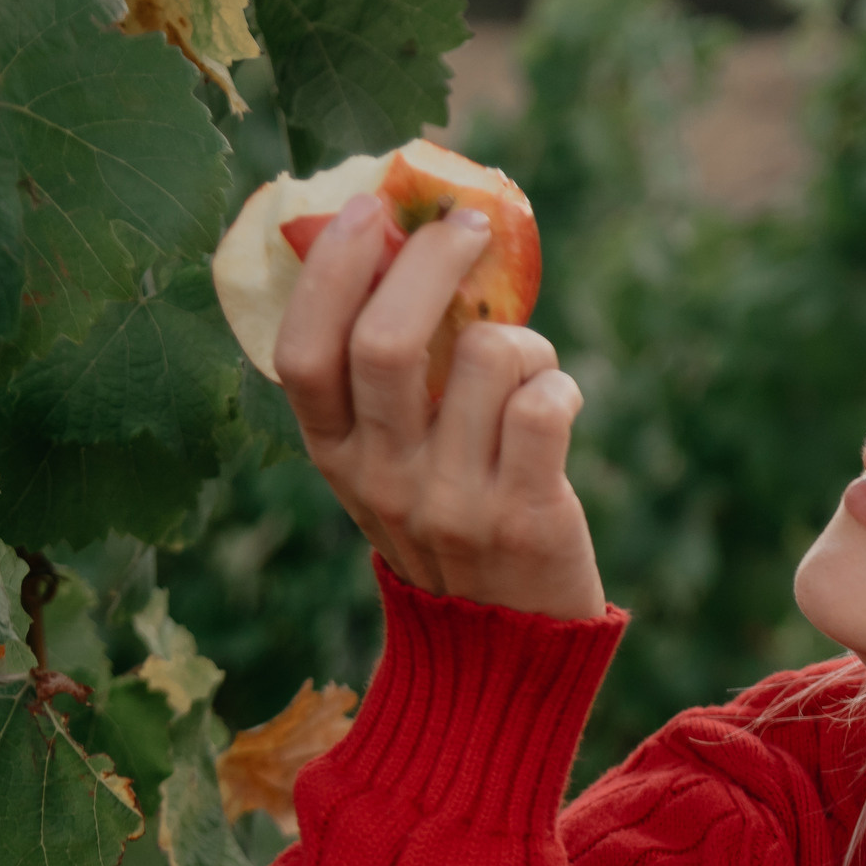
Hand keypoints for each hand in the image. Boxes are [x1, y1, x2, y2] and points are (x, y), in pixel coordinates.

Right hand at [272, 192, 602, 619]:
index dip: (329, 270)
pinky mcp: (524, 518)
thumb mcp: (392, 466)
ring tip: (533, 371)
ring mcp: (452, 503)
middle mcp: (382, 481)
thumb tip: (411, 243)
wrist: (504, 655)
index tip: (368, 209)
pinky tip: (560, 407)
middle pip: (389, 340)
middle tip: (470, 226)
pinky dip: (564, 384)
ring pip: (490, 358)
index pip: (301, 353)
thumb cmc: (454, 527)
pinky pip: (548, 404)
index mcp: (335, 458)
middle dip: (433, 260)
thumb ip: (387, 385)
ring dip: (526, 340)